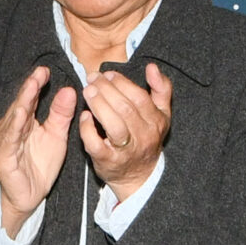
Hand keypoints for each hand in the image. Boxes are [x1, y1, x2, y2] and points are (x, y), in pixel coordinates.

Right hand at [0, 66, 75, 235]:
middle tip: (40, 72)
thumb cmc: (39, 165)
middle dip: (30, 88)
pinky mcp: (3, 156)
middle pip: (21, 104)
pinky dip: (14, 126)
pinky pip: (10, 139)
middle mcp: (12, 127)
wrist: (30, 196)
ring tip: (31, 87)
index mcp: (24, 121)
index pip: (30, 99)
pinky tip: (21, 114)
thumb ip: (61, 114)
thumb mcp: (56, 136)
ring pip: (14, 118)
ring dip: (22, 102)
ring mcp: (6, 141)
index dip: (37, 84)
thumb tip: (69, 90)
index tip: (46, 70)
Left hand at [81, 63, 172, 195]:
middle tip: (92, 78)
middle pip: (125, 108)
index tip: (107, 74)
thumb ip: (161, 90)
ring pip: (114, 125)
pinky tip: (84, 116)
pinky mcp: (108, 162)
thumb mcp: (161, 115)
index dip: (122, 83)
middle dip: (106, 90)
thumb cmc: (146, 139)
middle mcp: (144, 136)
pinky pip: (97, 145)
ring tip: (88, 91)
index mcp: (157, 122)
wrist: (138, 177)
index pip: (139, 97)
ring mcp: (126, 151)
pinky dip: (88, 129)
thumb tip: (152, 68)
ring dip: (99, 105)